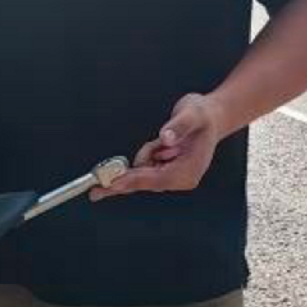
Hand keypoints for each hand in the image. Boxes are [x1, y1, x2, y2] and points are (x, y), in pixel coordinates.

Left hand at [90, 93, 224, 199]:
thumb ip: (178, 126)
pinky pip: (144, 166)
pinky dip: (145, 155)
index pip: (157, 180)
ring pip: (142, 173)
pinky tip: (158, 145)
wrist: (210, 115)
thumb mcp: (193, 115)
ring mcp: (173, 174)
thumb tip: (166, 138)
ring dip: (144, 155)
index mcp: (189, 171)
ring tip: (161, 141)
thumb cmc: (203, 117)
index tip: (115, 183)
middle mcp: (181, 177)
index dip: (135, 181)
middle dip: (124, 181)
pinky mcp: (165, 168)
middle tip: (96, 192)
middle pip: (145, 183)